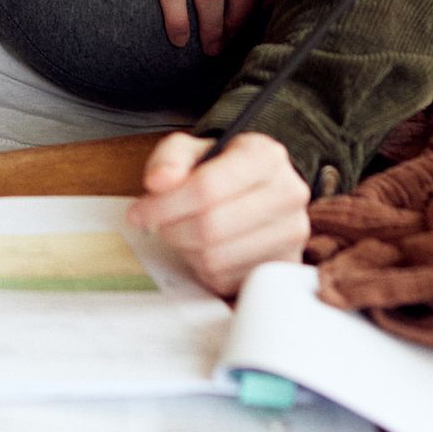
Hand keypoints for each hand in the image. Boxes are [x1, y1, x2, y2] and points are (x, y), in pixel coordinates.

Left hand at [127, 129, 311, 294]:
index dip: (165, 204)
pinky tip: (205, 248)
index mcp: (266, 156)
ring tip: (184, 232)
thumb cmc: (221, 170)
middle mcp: (288, 193)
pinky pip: (227, 279)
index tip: (140, 212)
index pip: (207, 187)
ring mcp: (292, 233)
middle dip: (172, 229)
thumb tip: (159, 181)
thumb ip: (170, 158)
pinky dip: (205, 268)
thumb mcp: (193, 151)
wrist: (257, 190)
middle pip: (211, 226)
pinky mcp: (284, 265)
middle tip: (159, 224)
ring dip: (187, 250)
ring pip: (217, 257)